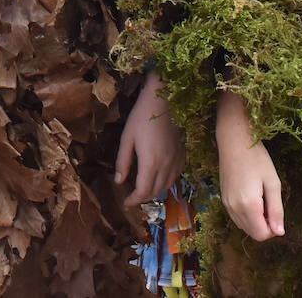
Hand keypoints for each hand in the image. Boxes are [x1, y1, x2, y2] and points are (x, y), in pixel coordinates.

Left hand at [115, 72, 185, 205]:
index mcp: (150, 163)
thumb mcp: (127, 138)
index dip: (134, 200)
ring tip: (144, 190)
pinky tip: (159, 177)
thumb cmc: (142, 116)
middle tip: (132, 197)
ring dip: (155, 192)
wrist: (165, 99)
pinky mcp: (183, 154)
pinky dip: (166, 182)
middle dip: (143, 198)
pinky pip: (176, 176)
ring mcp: (177, 160)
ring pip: (167, 186)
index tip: (125, 202)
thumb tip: (119, 181)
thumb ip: (123, 162)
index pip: (143, 192)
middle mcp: (166, 166)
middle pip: (156, 192)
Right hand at [215, 90, 283, 240]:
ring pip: (244, 226)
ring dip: (255, 220)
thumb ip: (277, 210)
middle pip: (252, 233)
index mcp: (249, 205)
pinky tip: (251, 196)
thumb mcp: (273, 183)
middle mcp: (234, 209)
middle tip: (270, 203)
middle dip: (265, 225)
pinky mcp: (223, 199)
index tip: (276, 211)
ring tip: (261, 198)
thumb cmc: (257, 159)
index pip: (261, 235)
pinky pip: (237, 217)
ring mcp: (226, 204)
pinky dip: (246, 215)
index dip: (273, 229)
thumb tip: (280, 233)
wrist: (233, 141)